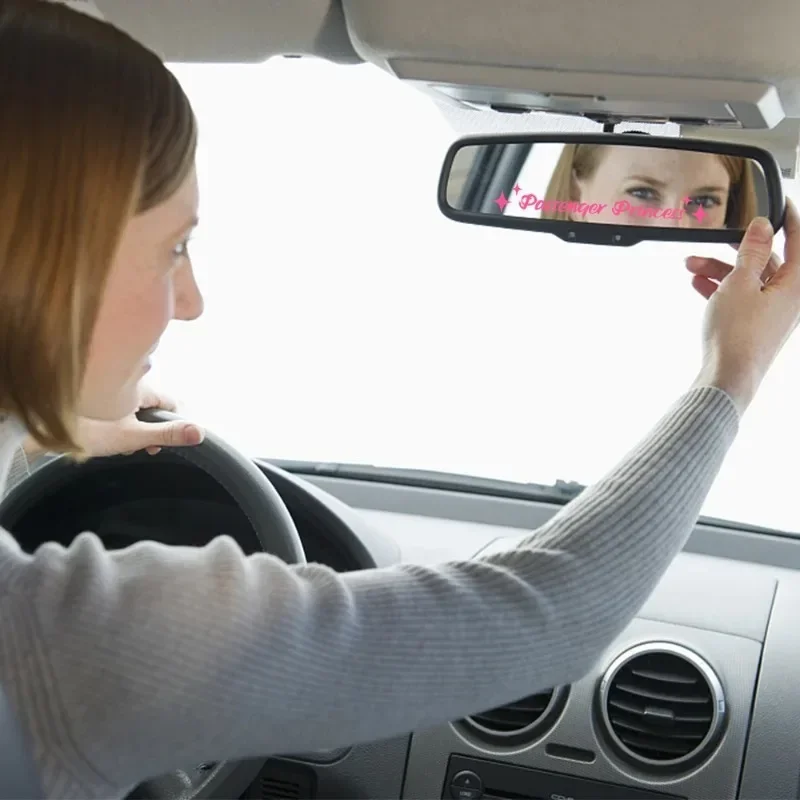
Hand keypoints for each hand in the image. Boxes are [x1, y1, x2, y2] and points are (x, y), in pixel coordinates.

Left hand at [23, 385, 203, 459]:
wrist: (39, 429)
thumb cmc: (84, 429)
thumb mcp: (132, 436)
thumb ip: (167, 435)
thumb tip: (199, 433)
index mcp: (139, 385)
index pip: (171, 402)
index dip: (172, 424)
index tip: (162, 441)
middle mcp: (126, 379)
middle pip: (151, 405)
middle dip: (148, 427)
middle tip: (138, 446)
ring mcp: (109, 386)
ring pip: (133, 406)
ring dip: (131, 425)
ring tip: (118, 442)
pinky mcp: (93, 394)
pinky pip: (116, 406)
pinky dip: (115, 421)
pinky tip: (103, 434)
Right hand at [685, 198, 799, 414]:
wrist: (728, 377)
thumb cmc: (738, 336)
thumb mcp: (740, 283)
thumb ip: (751, 252)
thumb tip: (762, 227)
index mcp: (795, 285)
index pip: (799, 241)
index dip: (789, 219)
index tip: (781, 203)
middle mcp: (789, 298)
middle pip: (767, 262)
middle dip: (736, 249)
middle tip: (717, 237)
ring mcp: (772, 313)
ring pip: (749, 280)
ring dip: (721, 269)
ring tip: (692, 266)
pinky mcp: (755, 326)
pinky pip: (741, 298)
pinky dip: (721, 288)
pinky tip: (699, 284)